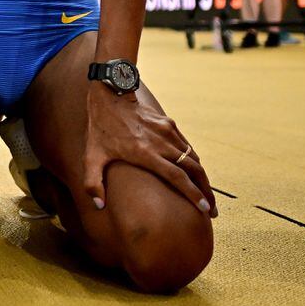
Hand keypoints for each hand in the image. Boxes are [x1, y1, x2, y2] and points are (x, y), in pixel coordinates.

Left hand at [82, 83, 216, 216]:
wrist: (109, 95)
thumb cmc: (99, 128)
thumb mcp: (91, 156)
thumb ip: (92, 183)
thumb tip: (99, 206)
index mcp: (145, 153)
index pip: (177, 176)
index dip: (193, 194)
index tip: (205, 209)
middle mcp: (160, 142)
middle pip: (193, 169)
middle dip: (206, 191)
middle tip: (213, 210)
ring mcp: (167, 131)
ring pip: (193, 157)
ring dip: (203, 177)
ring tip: (207, 195)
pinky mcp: (169, 123)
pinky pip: (186, 146)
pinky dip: (194, 162)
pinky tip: (195, 174)